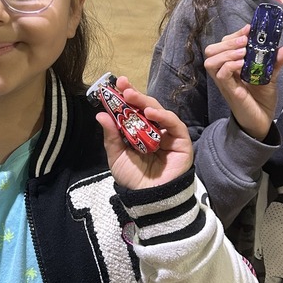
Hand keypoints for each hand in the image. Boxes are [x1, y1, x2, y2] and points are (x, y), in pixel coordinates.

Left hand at [96, 76, 192, 190]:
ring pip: (159, 112)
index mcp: (139, 132)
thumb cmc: (133, 179)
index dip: (127, 97)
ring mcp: (169, 135)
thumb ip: (111, 136)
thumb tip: (100, 114)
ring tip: (132, 97)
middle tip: (123, 86)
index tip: (116, 84)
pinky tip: (150, 112)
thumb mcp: (117, 156)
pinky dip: (163, 115)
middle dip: (135, 95)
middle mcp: (155, 130)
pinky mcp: (182, 141)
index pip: (134, 110)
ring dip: (146, 102)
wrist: (148, 199)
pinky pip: (174, 124)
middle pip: (146, 108)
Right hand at [204, 27, 282, 140]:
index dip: (235, 34)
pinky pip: (221, 74)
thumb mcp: (270, 77)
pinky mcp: (229, 91)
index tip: (250, 29)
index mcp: (232, 65)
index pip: (224, 44)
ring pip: (210, 60)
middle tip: (245, 42)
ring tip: (243, 53)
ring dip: (227, 52)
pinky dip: (230, 65)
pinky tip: (242, 65)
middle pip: (211, 50)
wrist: (262, 121)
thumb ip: (275, 63)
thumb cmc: (262, 100)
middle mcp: (224, 72)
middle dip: (228, 42)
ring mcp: (225, 82)